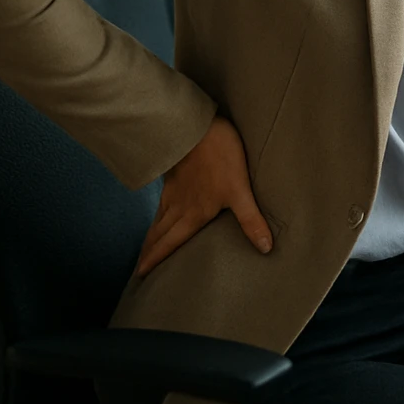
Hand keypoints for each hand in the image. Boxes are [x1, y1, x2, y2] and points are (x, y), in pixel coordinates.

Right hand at [136, 116, 272, 276]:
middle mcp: (179, 207)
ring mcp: (174, 191)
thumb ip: (251, 220)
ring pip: (158, 218)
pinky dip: (157, 213)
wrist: (196, 128)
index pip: (171, 243)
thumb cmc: (219, 158)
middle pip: (159, 234)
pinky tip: (159, 212)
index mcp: (194, 214)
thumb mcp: (240, 191)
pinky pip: (161, 201)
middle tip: (138, 270)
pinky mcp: (173, 175)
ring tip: (145, 247)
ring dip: (151, 235)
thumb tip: (265, 247)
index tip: (140, 275)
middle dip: (149, 253)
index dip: (156, 259)